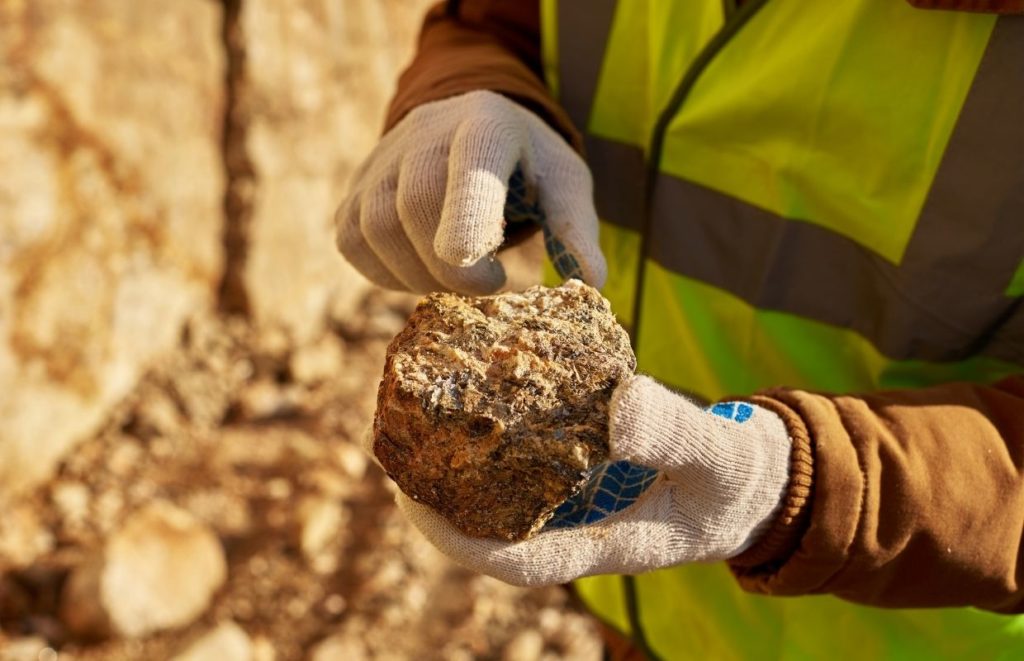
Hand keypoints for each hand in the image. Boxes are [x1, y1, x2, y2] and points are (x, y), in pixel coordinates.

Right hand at [335, 90, 605, 294]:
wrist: (466, 133)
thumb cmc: (527, 168)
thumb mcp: (564, 186)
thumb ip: (575, 229)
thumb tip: (593, 281)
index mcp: (489, 124)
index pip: (471, 165)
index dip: (465, 213)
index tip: (468, 258)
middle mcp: (425, 131)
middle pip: (417, 205)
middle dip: (452, 268)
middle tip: (489, 285)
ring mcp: (381, 158)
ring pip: (377, 228)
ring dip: (419, 275)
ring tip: (458, 278)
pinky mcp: (353, 190)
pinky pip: (353, 243)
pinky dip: (388, 272)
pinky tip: (422, 268)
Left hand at [394, 376, 791, 585]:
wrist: (758, 477)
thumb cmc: (741, 479)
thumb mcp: (720, 456)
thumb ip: (675, 433)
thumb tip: (616, 406)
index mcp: (606, 544)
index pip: (518, 560)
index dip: (459, 539)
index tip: (411, 504)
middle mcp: (582, 527)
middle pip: (494, 526)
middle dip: (440, 497)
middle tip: (396, 447)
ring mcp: (583, 501)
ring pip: (507, 493)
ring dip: (463, 463)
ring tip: (421, 416)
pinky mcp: (589, 469)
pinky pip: (534, 458)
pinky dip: (505, 430)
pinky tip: (485, 388)